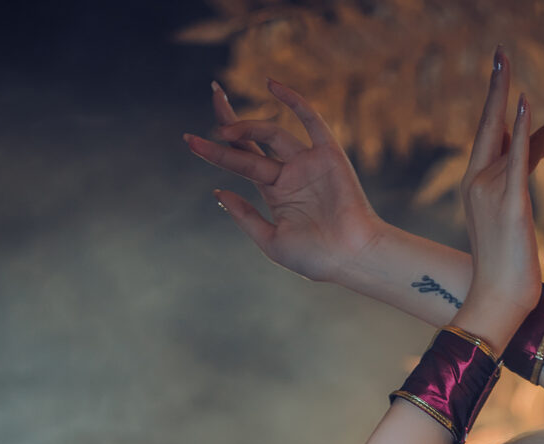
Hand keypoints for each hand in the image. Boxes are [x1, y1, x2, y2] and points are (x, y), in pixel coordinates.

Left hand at [186, 80, 378, 280]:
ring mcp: (308, 161)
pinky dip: (292, 100)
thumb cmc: (317, 259)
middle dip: (229, 119)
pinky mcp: (328, 154)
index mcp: (275, 192)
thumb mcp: (272, 242)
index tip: (190, 139)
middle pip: (252, 138)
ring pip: (272, 132)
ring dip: (248, 126)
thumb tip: (218, 191)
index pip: (241, 159)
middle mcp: (289, 172)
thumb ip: (245, 217)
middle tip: (213, 94)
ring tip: (224, 131)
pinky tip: (270, 84)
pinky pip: (310, 119)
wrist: (353, 258)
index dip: (215, 149)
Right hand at [458, 51, 543, 331]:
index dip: (498, 102)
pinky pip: (516, 158)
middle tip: (502, 50)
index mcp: (476, 185)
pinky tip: (525, 104)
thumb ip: (516, 194)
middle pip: (494, 126)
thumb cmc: (505, 272)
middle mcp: (478, 181)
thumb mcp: (512, 224)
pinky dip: (521, 130)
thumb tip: (528, 186)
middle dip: (499, 86)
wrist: (498, 302)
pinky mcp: (510, 204)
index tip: (503, 71)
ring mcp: (491, 191)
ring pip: (519, 141)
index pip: (491, 135)